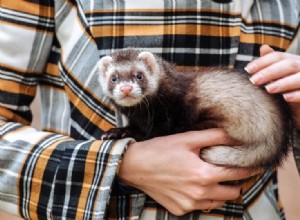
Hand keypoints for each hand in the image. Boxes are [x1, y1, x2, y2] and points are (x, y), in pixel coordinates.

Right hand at [118, 129, 255, 215]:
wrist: (134, 166)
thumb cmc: (160, 150)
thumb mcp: (187, 139)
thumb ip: (213, 136)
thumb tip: (232, 134)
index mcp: (204, 175)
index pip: (237, 174)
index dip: (250, 169)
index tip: (257, 166)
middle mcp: (199, 194)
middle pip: (232, 192)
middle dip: (236, 182)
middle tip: (230, 171)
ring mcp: (189, 204)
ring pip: (218, 202)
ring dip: (220, 191)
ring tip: (212, 178)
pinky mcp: (179, 209)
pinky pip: (200, 207)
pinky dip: (203, 197)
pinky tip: (193, 185)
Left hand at [246, 44, 299, 127]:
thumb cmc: (289, 91)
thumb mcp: (280, 77)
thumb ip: (272, 65)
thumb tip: (263, 47)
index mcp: (295, 61)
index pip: (278, 56)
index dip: (262, 62)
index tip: (247, 70)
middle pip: (288, 64)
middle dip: (269, 72)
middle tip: (253, 81)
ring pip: (299, 77)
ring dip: (283, 82)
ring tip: (268, 89)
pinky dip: (297, 94)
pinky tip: (285, 98)